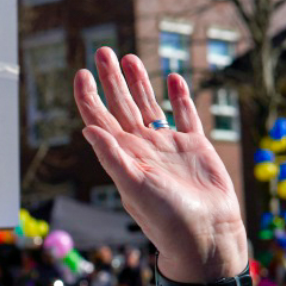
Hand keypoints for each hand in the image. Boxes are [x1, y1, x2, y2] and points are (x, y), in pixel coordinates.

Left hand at [74, 48, 246, 283]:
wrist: (205, 235)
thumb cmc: (166, 218)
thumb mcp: (133, 186)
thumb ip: (112, 157)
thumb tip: (87, 129)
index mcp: (123, 155)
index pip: (99, 119)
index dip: (88, 96)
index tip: (81, 73)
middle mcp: (143, 147)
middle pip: (122, 105)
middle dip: (111, 79)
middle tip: (102, 50)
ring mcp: (168, 146)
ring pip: (150, 106)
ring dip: (139, 83)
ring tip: (130, 58)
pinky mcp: (196, 147)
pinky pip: (186, 116)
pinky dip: (180, 97)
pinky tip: (173, 79)